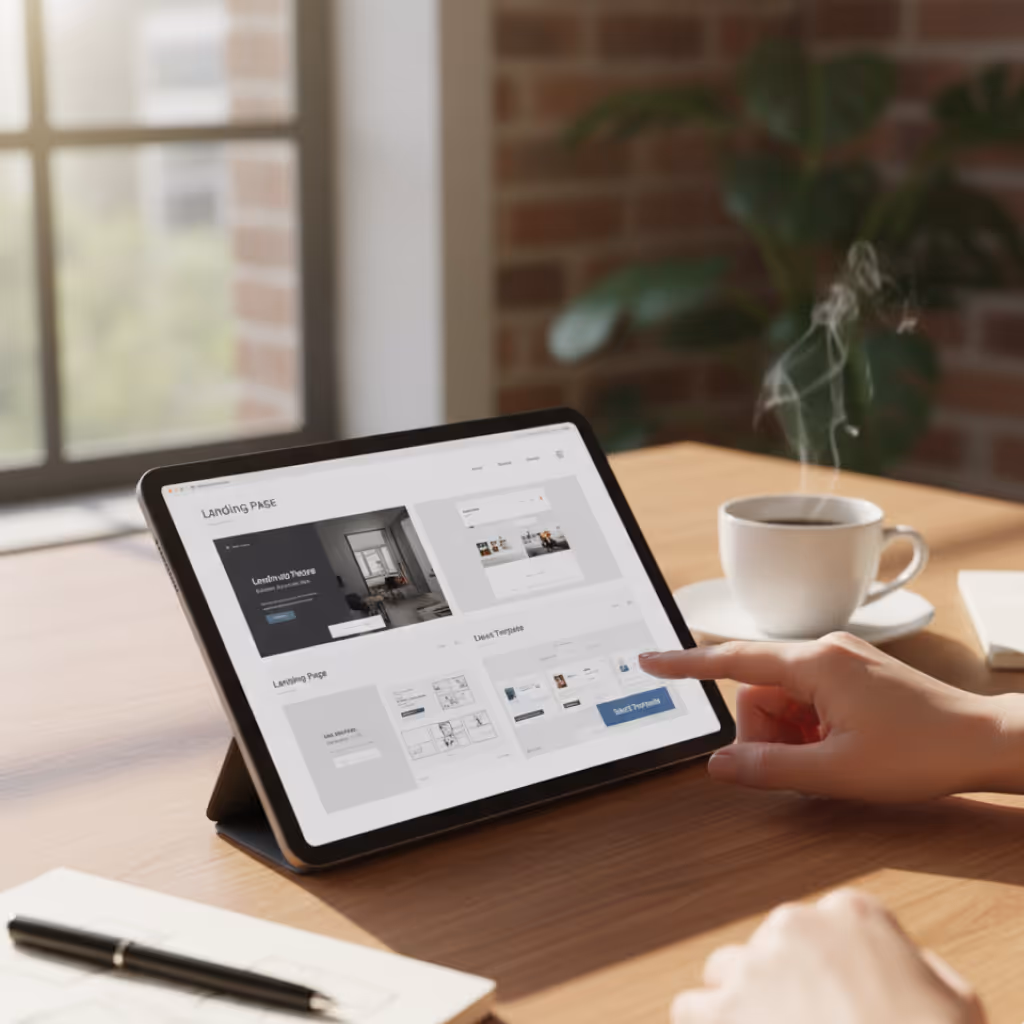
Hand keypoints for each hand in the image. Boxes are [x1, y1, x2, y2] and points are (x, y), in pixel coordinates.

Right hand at [640, 632, 1023, 800]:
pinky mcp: (851, 673)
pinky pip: (806, 699)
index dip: (686, 663)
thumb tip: (718, 766)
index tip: (650, 660)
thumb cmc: (921, 752)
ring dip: (790, 735)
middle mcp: (822, 650)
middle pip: (757, 692)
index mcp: (814, 663)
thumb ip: (769, 768)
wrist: (987, 742)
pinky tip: (839, 748)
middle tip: (802, 766)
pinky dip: (809, 728)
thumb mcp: (837, 772)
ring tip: (829, 759)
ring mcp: (839, 660)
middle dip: (766, 733)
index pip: (732, 660)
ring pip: (780, 699)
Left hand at [672, 888, 985, 1023]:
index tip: (838, 998)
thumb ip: (923, 968)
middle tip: (803, 1022)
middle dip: (780, 983)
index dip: (829, 967)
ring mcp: (753, 967)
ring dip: (738, 1001)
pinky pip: (691, 1007)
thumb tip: (909, 967)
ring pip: (724, 971)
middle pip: (769, 947)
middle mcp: (795, 926)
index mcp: (852, 914)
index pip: (825, 925)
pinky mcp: (720, 1011)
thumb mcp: (959, 1002)